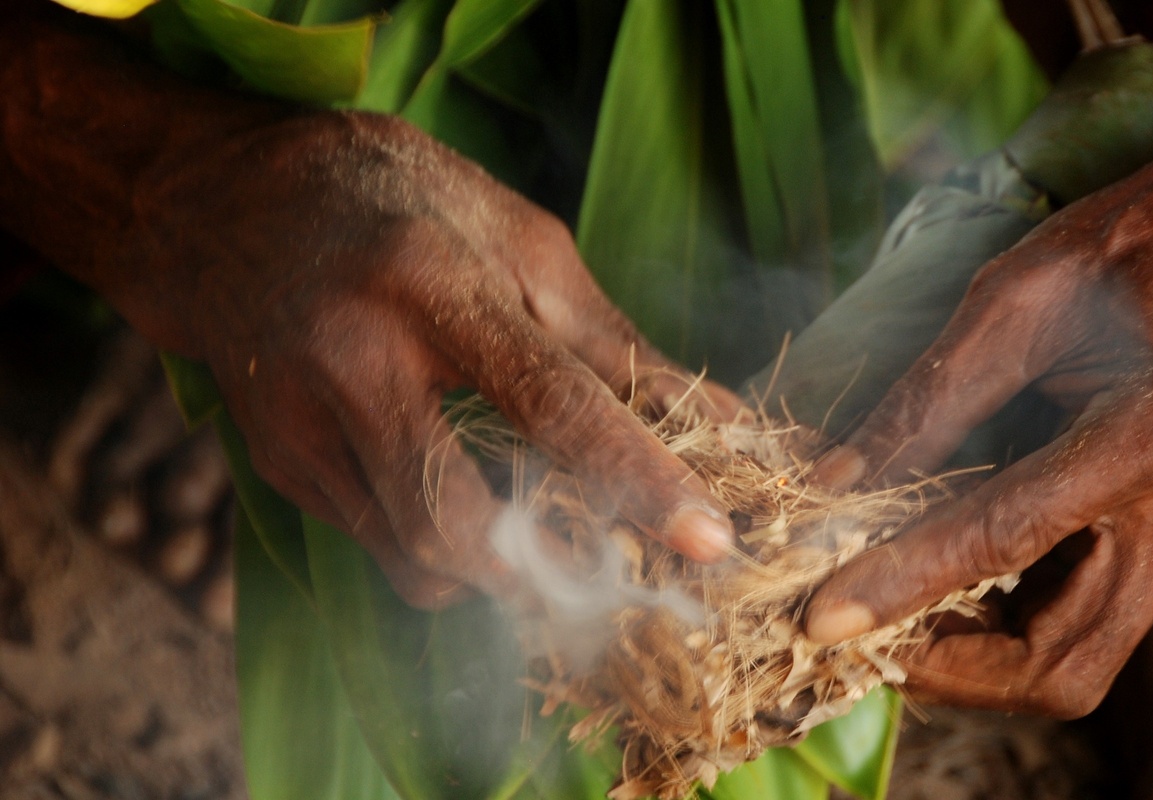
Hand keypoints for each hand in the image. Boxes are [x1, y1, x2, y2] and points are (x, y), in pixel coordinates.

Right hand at [107, 111, 741, 605]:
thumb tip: (722, 420)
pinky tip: (474, 507)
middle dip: (550, 569)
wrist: (221, 202)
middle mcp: (352, 358)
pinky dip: (444, 552)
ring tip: (552, 541)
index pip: (552, 404)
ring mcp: (300, 421)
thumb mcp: (521, 242)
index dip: (637, 479)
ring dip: (500, 574)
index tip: (710, 538)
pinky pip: (376, 545)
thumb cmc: (401, 205)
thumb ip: (616, 343)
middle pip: (457, 520)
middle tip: (615, 564)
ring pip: (414, 556)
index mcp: (430, 283)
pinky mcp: (279, 463)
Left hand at [803, 136, 1152, 716]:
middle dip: (949, 668)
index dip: (905, 583)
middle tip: (855, 629)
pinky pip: (1089, 618)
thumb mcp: (1021, 292)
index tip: (818, 620)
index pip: (1008, 540)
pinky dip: (1008, 619)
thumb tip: (833, 484)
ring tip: (889, 607)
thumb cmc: (1146, 234)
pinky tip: (947, 575)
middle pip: (1062, 662)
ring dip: (975, 658)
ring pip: (1077, 660)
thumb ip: (930, 398)